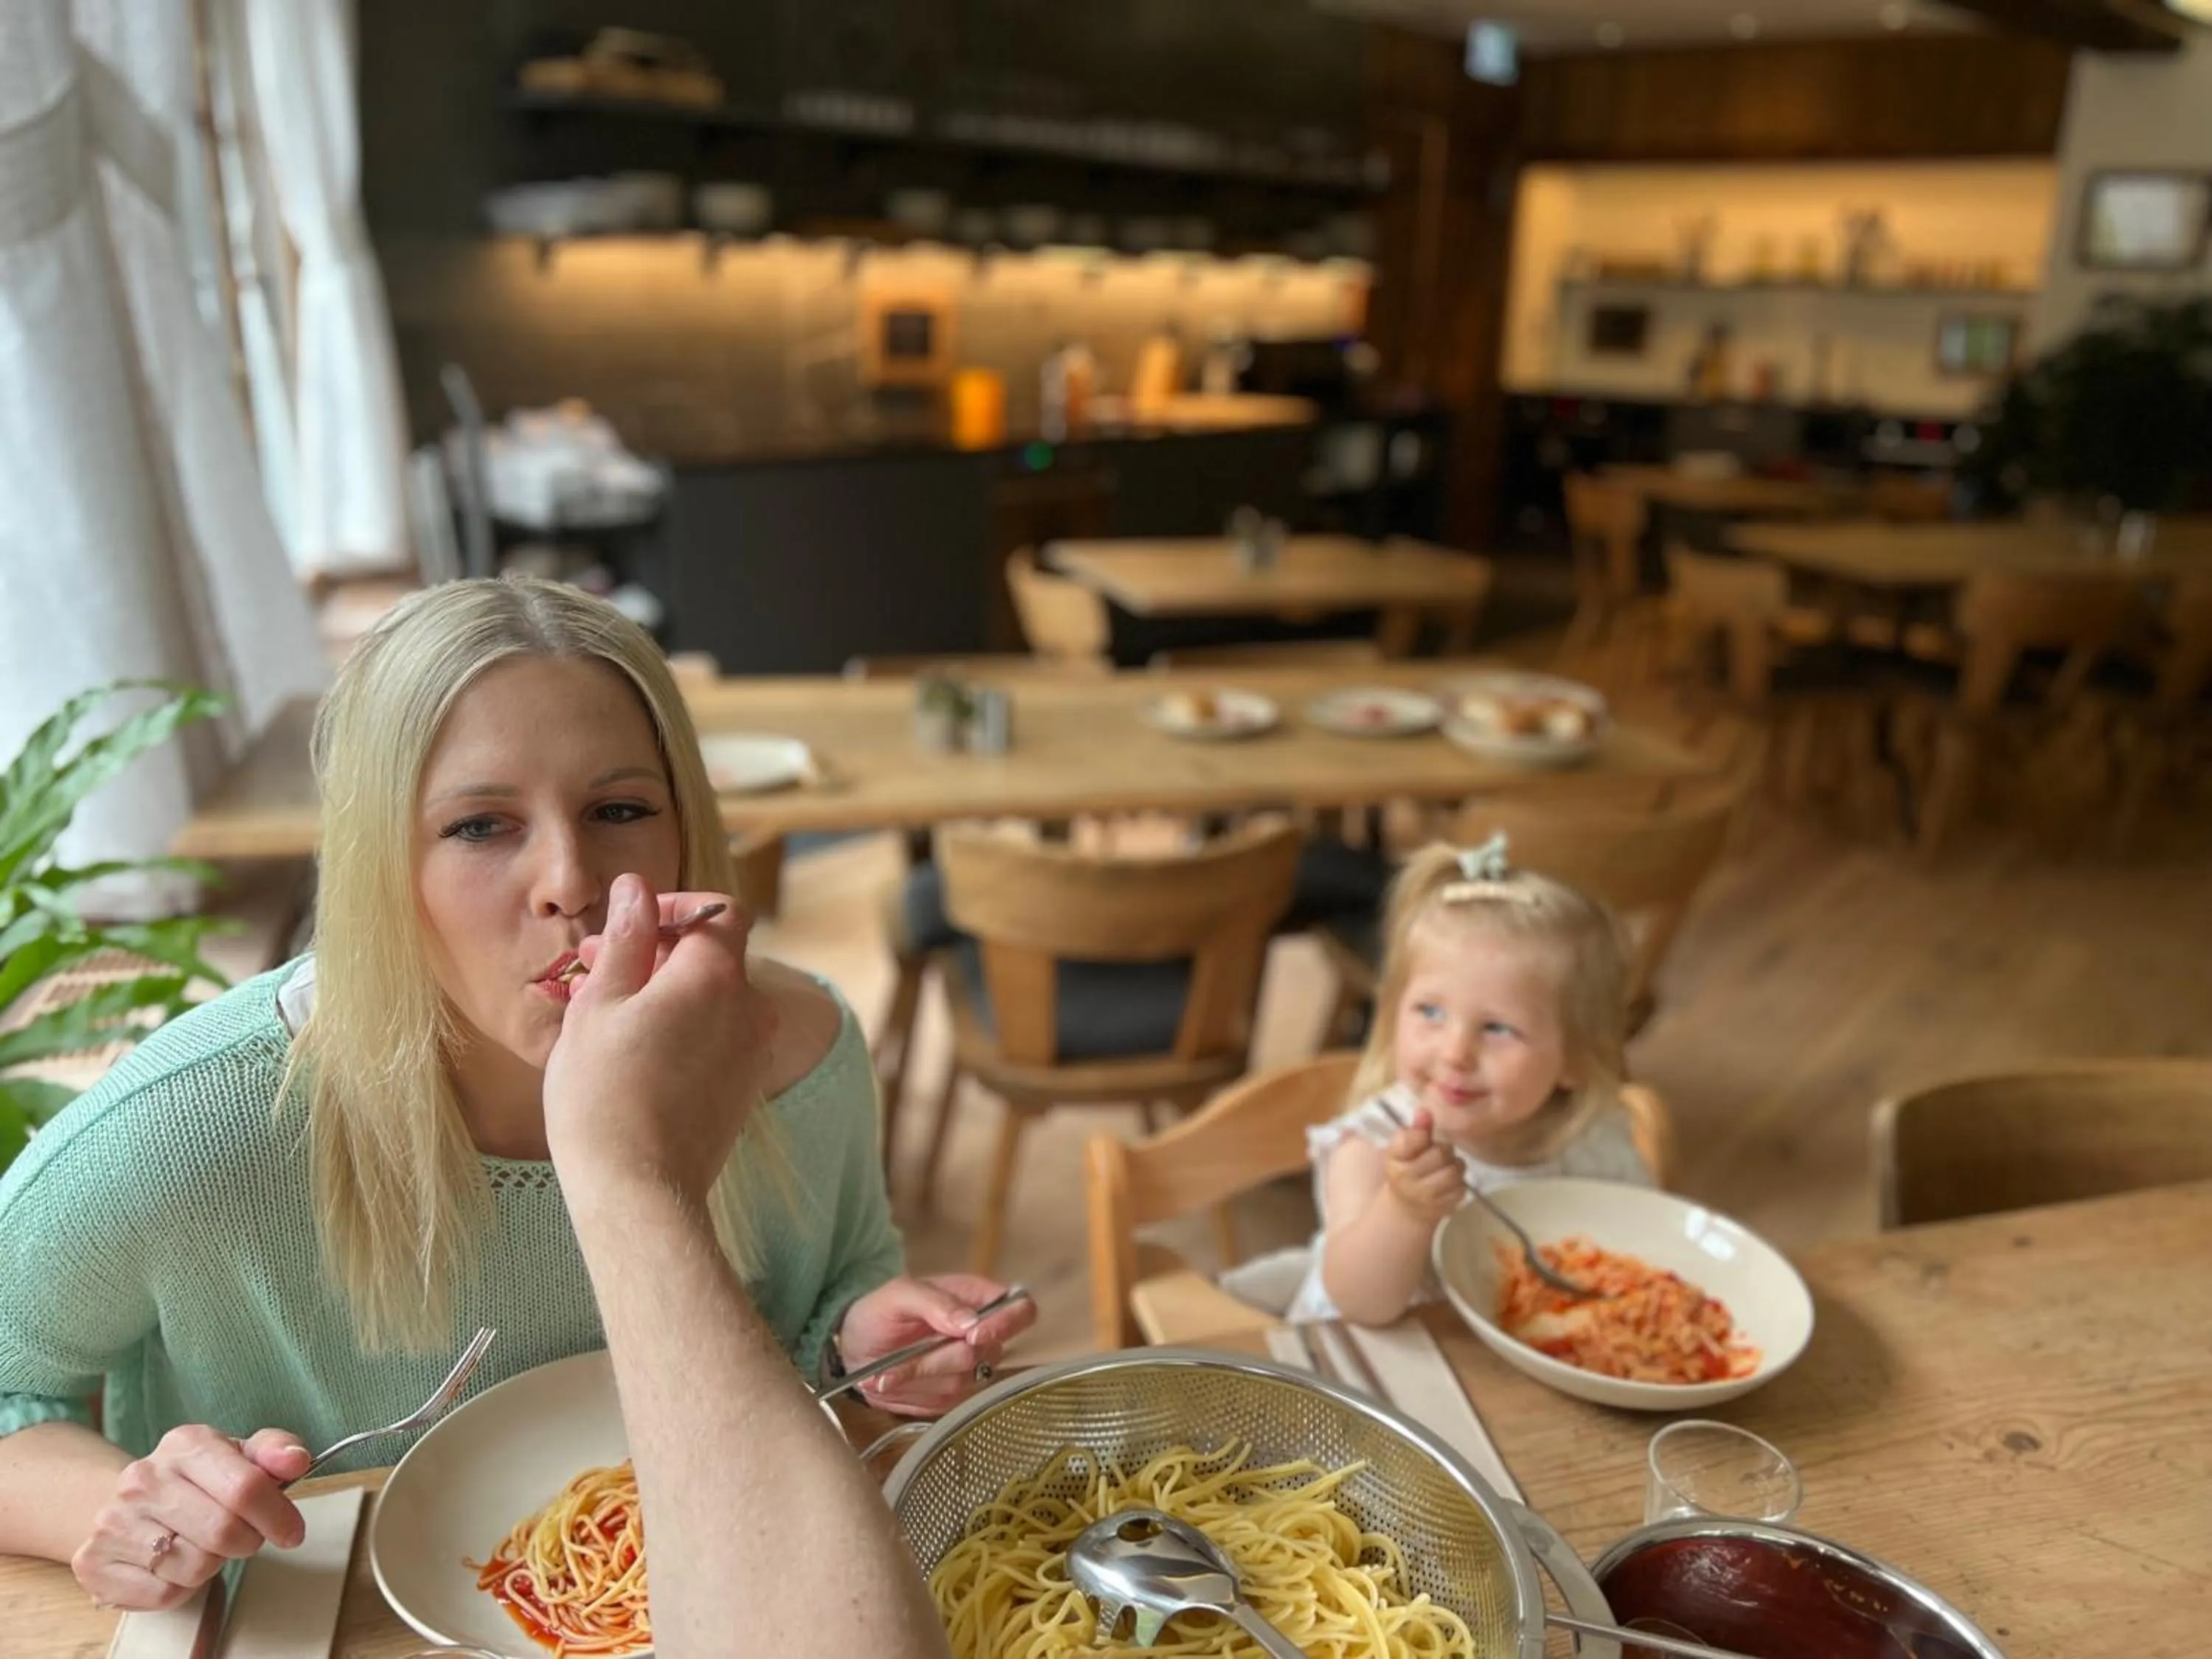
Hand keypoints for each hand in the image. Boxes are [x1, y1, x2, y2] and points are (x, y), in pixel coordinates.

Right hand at [72, 1427, 307, 1609]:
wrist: (127, 1504)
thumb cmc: (197, 1482)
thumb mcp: (239, 1456)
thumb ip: (275, 1453)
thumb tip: (296, 1460)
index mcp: (185, 1444)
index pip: (246, 1487)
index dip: (278, 1516)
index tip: (291, 1531)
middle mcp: (143, 1479)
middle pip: (223, 1532)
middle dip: (246, 1542)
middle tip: (243, 1537)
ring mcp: (113, 1522)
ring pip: (194, 1567)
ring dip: (211, 1565)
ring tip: (200, 1545)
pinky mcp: (94, 1565)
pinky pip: (164, 1594)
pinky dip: (180, 1588)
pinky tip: (172, 1565)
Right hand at [543, 873, 778, 1208]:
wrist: (639, 1192)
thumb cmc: (605, 1096)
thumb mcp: (600, 1004)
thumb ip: (627, 938)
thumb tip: (637, 887)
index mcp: (717, 977)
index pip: (719, 912)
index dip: (675, 908)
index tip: (630, 925)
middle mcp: (750, 1009)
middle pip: (712, 956)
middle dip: (656, 952)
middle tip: (597, 966)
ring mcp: (753, 1052)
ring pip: (710, 1000)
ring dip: (662, 993)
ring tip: (601, 1012)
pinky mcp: (744, 1088)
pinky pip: (715, 1038)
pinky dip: (680, 1029)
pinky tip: (629, 1051)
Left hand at [834, 1275, 1035, 1418]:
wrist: (854, 1345)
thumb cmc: (880, 1309)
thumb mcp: (900, 1294)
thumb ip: (935, 1301)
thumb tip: (972, 1322)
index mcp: (977, 1298)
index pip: (1021, 1309)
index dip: (1006, 1323)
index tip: (973, 1336)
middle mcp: (982, 1335)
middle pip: (990, 1352)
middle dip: (943, 1356)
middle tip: (906, 1353)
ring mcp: (969, 1369)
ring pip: (964, 1381)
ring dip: (921, 1376)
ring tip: (887, 1370)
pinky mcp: (951, 1396)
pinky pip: (943, 1401)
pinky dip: (912, 1393)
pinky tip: (891, 1381)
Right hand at [1383, 1108, 1465, 1227]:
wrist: (1407, 1205)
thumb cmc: (1406, 1169)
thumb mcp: (1403, 1149)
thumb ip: (1415, 1130)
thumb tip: (1425, 1112)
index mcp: (1396, 1161)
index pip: (1416, 1139)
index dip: (1424, 1135)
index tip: (1425, 1138)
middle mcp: (1408, 1180)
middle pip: (1440, 1154)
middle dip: (1444, 1151)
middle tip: (1440, 1154)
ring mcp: (1426, 1197)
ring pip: (1454, 1171)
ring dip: (1455, 1166)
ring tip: (1447, 1167)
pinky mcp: (1444, 1206)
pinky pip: (1462, 1188)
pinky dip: (1459, 1183)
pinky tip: (1450, 1183)